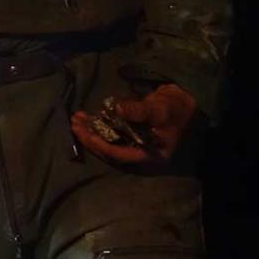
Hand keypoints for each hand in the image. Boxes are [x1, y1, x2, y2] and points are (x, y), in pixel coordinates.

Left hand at [72, 83, 200, 168]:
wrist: (183, 102)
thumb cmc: (174, 109)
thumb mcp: (159, 110)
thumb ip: (138, 110)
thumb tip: (116, 108)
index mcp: (150, 156)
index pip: (120, 155)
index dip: (101, 146)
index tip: (86, 134)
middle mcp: (140, 154)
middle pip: (109, 151)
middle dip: (90, 138)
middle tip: (74, 124)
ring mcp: (134, 145)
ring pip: (107, 142)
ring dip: (90, 131)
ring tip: (76, 118)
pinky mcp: (129, 135)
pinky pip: (110, 134)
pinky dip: (98, 126)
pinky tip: (86, 116)